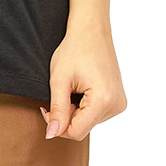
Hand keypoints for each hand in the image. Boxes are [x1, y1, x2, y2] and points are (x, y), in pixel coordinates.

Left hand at [40, 23, 126, 140]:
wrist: (91, 30)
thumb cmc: (74, 50)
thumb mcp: (59, 80)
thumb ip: (57, 109)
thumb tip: (51, 134)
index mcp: (103, 100)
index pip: (76, 132)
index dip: (57, 124)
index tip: (46, 107)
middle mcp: (116, 105)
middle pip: (83, 127)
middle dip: (67, 114)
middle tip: (60, 91)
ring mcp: (120, 103)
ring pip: (89, 122)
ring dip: (76, 110)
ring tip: (73, 86)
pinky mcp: (119, 101)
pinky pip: (96, 114)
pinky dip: (85, 106)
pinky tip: (82, 87)